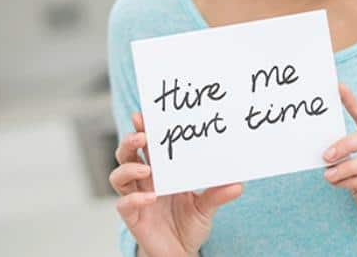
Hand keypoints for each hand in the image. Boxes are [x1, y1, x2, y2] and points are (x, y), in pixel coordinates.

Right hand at [109, 112, 242, 256]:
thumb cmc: (190, 224)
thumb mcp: (207, 206)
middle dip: (130, 141)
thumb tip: (238, 183)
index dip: (143, 128)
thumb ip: (217, 194)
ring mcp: (136, 197)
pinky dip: (134, 199)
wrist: (181, 253)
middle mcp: (145, 181)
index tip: (143, 114)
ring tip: (146, 169)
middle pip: (127, 154)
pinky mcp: (133, 217)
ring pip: (119, 176)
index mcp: (160, 171)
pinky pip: (124, 204)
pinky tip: (149, 198)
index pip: (147, 144)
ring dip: (128, 168)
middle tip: (142, 135)